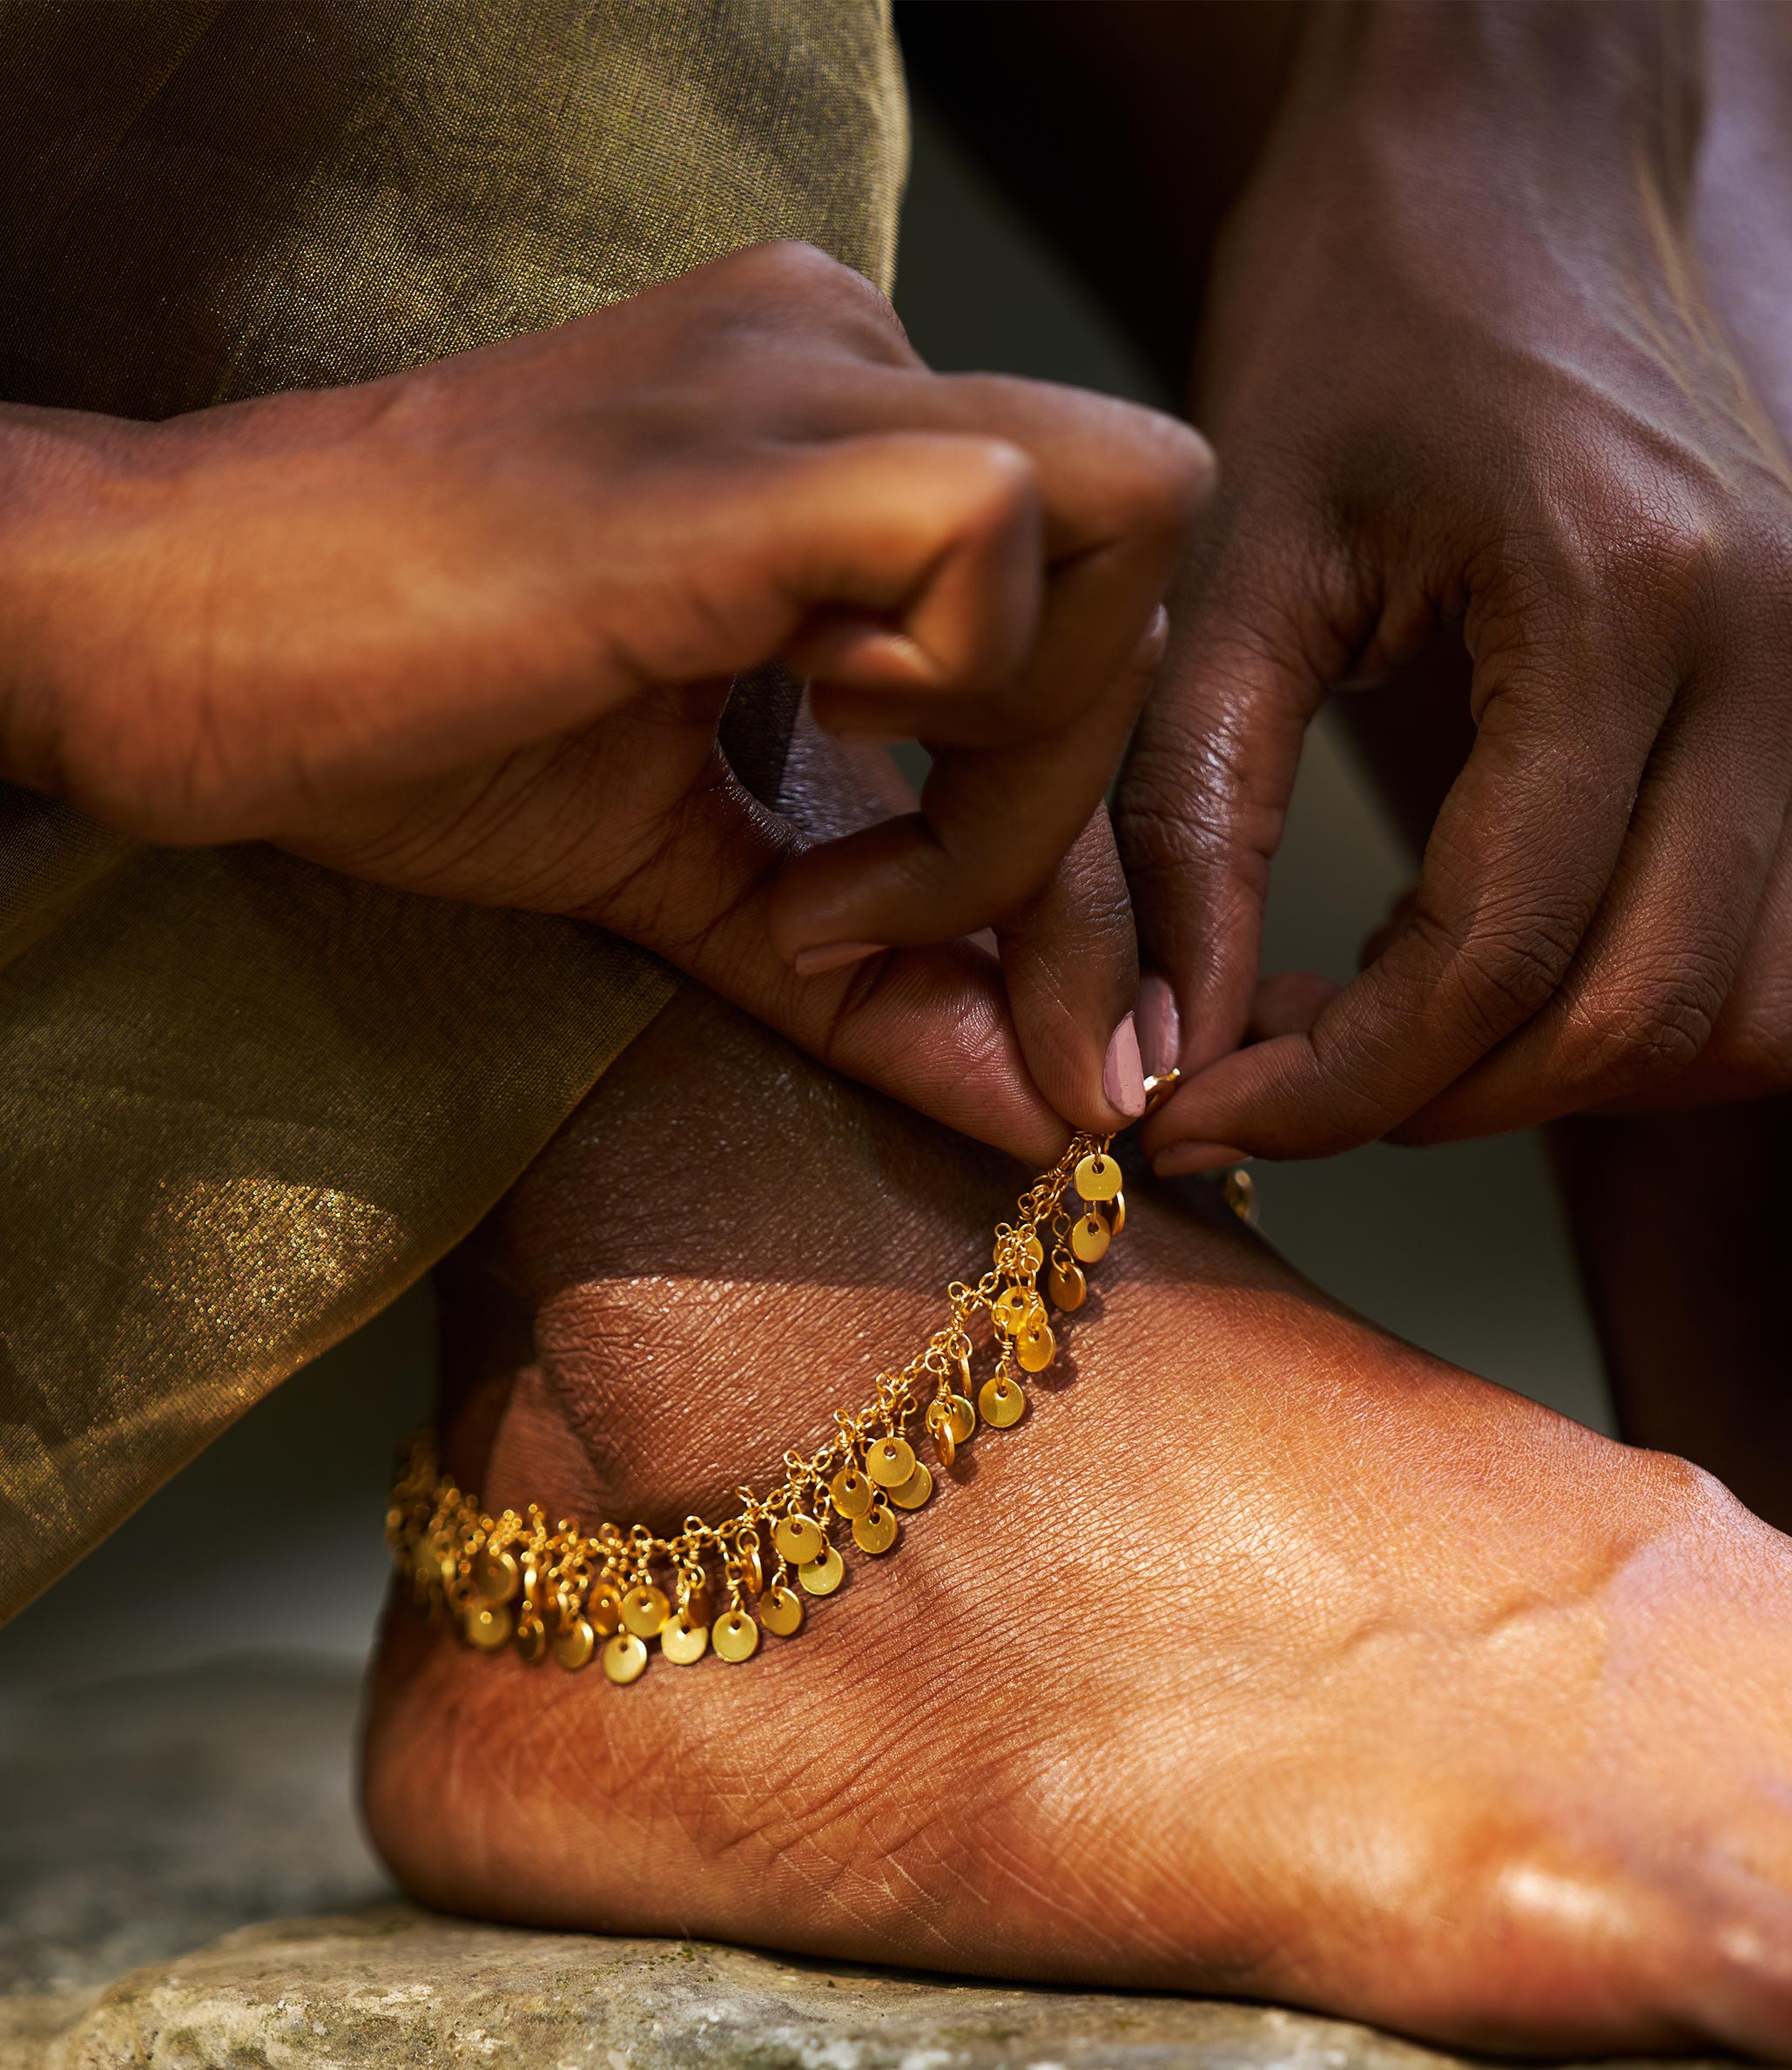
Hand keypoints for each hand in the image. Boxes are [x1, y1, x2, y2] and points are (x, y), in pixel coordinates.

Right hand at [0, 241, 1208, 1157]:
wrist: (175, 651)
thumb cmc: (405, 730)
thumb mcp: (695, 874)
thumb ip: (885, 978)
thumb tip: (1054, 1118)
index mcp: (839, 425)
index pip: (1082, 598)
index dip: (1076, 825)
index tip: (1006, 1014)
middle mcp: (847, 355)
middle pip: (1149, 542)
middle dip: (1081, 793)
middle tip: (902, 923)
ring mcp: (805, 375)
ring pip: (1126, 518)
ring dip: (1020, 751)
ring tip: (827, 856)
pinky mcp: (747, 447)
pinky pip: (996, 531)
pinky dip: (954, 699)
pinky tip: (788, 757)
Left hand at [1119, 3, 1791, 1165]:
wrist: (1552, 124)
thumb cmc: (1378, 294)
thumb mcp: (1247, 547)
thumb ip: (1197, 814)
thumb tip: (1161, 1039)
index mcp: (1623, 605)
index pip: (1499, 959)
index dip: (1334, 1087)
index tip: (1192, 1115)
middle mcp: (1780, 654)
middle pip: (1643, 1015)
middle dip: (1433, 1097)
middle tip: (1263, 1078)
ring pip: (1752, 1009)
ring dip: (1561, 1073)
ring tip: (1382, 1037)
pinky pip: (1788, 935)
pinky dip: (1651, 1003)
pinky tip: (1504, 969)